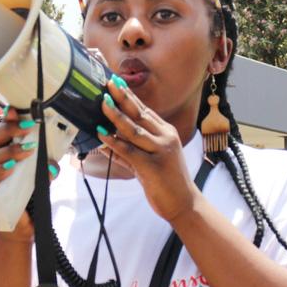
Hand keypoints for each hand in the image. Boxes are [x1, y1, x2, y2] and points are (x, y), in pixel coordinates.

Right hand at [0, 107, 60, 242]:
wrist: (20, 225)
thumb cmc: (26, 195)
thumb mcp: (36, 174)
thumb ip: (41, 163)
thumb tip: (51, 160)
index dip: (4, 121)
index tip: (16, 110)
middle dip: (7, 131)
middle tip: (28, 126)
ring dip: (9, 151)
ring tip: (28, 148)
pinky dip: (0, 171)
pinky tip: (12, 166)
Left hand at [96, 79, 197, 222]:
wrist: (184, 203)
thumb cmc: (166, 181)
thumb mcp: (149, 160)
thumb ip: (129, 150)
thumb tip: (105, 141)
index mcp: (166, 132)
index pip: (144, 110)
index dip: (129, 96)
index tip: (115, 83)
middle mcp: (165, 137)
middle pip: (140, 114)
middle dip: (122, 98)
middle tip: (108, 83)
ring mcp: (161, 151)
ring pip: (134, 129)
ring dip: (116, 116)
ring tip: (102, 103)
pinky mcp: (153, 167)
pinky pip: (129, 151)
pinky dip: (114, 142)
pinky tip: (101, 134)